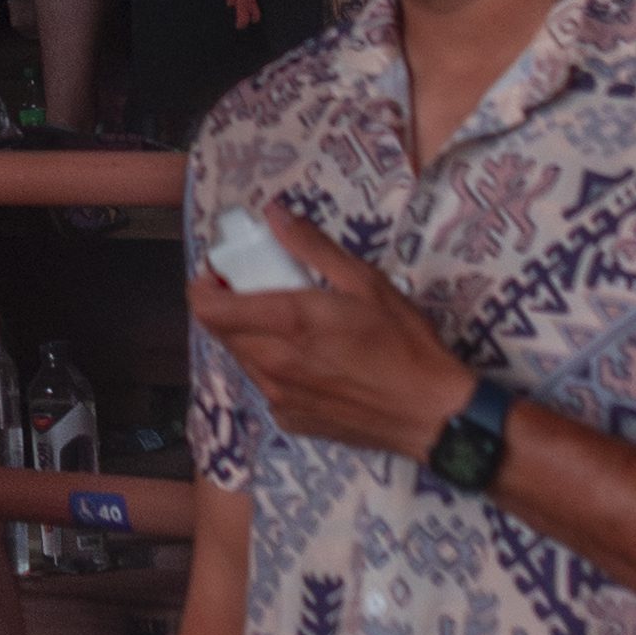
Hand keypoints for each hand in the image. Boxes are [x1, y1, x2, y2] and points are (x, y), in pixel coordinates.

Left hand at [182, 208, 474, 456]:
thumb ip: (312, 246)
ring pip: (242, 359)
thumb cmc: (404, 343)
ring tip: (288, 324)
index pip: (208, 309)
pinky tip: (310, 361)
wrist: (432, 414)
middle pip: (221, 332)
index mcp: (288, 323)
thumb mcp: (365, 281)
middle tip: (257, 290)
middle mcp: (274, 363)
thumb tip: (273, 214)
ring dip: (251, 336)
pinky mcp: (292, 420)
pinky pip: (267, 386)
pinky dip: (275, 367)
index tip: (219, 273)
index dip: (203, 288)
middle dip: (229, 307)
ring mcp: (281, 397)